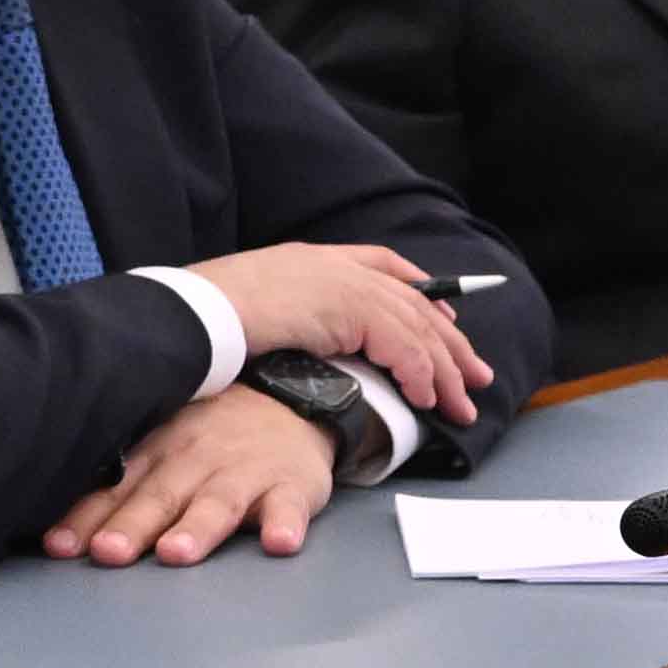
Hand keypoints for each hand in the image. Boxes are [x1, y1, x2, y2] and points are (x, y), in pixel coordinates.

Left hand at [45, 384, 336, 568]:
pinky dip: (285, 524)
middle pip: (161, 496)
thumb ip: (119, 482)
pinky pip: (289, 506)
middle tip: (108, 553)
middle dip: (132, 525)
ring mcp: (246, 473)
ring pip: (219, 502)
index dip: (87, 517)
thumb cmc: (211, 438)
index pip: (117, 488)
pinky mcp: (291, 486)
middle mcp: (197, 460)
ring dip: (197, 529)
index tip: (60, 546)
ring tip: (177, 553)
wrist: (289, 402)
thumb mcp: (162, 445)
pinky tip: (278, 542)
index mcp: (159, 453)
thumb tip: (56, 529)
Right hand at [181, 239, 494, 423]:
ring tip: (461, 406)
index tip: (446, 318)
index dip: (421, 291)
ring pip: (418, 327)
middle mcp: (334, 264)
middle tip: (475, 377)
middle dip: (451, 343)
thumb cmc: (204, 322)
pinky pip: (403, 345)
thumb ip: (287, 321)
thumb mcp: (251, 314)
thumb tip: (304, 352)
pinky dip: (421, 374)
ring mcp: (344, 282)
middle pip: (414, 302)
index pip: (383, 264)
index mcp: (312, 260)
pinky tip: (427, 400)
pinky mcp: (350, 307)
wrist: (192, 315)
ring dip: (445, 372)